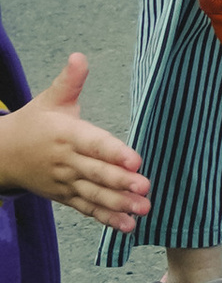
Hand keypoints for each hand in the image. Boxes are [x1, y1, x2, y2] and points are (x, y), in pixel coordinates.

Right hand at [0, 54, 148, 229]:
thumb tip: (79, 56)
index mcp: (67, 135)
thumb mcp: (50, 100)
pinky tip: (127, 226)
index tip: (136, 161)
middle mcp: (67, 161)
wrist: (3, 154)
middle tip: (145, 188)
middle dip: (121, 182)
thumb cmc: (34, 123)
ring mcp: (66, 182)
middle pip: (96, 173)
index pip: (94, 144)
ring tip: (143, 210)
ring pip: (94, 195)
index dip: (114, 153)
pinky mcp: (65, 197)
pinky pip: (86, 209)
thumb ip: (69, 81)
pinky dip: (105, 218)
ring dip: (118, 204)